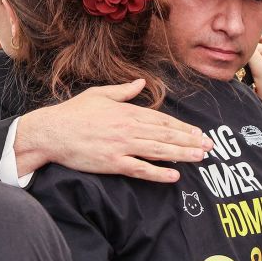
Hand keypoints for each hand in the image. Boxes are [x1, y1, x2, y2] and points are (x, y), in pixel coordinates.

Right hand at [21, 79, 212, 181]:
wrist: (51, 132)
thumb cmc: (73, 113)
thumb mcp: (99, 94)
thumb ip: (123, 90)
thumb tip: (141, 83)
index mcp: (128, 111)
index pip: (162, 120)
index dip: (183, 127)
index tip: (199, 132)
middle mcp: (129, 128)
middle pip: (166, 135)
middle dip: (190, 141)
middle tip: (210, 146)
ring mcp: (122, 146)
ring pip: (159, 151)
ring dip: (182, 155)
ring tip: (200, 158)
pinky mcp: (113, 163)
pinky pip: (140, 169)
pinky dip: (159, 173)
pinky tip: (174, 177)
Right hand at [248, 43, 261, 118]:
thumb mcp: (260, 70)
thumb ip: (250, 53)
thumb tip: (240, 43)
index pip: (248, 47)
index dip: (242, 59)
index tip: (243, 72)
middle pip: (251, 54)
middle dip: (246, 66)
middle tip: (249, 79)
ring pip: (254, 62)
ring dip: (250, 72)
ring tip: (254, 83)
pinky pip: (260, 69)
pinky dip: (255, 76)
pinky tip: (258, 85)